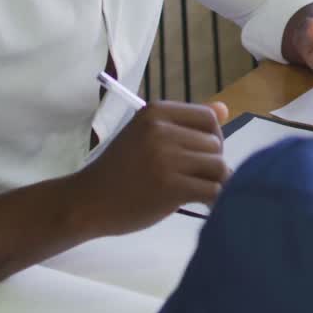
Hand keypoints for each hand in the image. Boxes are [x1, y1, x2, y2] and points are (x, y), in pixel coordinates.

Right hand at [70, 100, 229, 236]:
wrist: (87, 202)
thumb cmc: (120, 169)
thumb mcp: (147, 135)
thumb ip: (185, 123)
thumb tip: (225, 109)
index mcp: (156, 112)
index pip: (208, 118)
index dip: (212, 138)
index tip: (198, 155)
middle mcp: (162, 130)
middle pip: (215, 144)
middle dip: (211, 163)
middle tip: (192, 177)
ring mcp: (166, 158)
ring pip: (218, 167)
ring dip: (213, 182)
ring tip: (196, 191)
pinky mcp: (170, 187)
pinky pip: (213, 190)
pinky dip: (215, 199)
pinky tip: (203, 204)